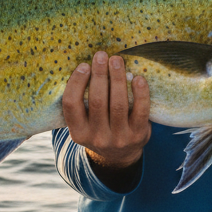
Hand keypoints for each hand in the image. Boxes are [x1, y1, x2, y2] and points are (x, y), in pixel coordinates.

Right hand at [62, 51, 151, 169]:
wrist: (119, 156)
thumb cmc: (99, 129)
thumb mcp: (83, 123)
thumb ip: (81, 103)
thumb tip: (86, 66)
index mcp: (78, 133)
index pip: (71, 104)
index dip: (76, 83)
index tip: (84, 65)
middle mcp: (97, 137)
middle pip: (97, 101)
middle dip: (99, 75)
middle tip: (102, 55)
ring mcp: (118, 138)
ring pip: (118, 104)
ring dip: (118, 78)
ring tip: (117, 60)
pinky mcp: (138, 135)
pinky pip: (140, 110)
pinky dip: (140, 93)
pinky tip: (138, 78)